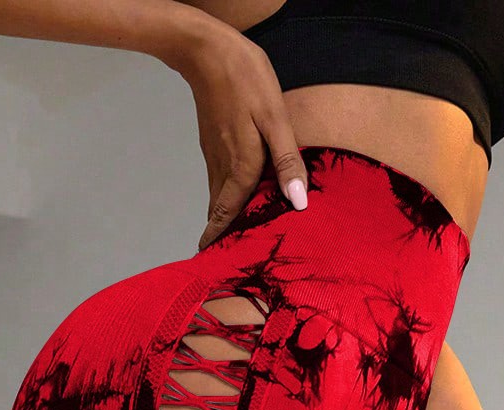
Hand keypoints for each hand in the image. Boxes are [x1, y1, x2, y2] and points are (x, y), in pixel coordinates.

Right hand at [168, 20, 309, 249]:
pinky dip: (223, 198)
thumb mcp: (274, 117)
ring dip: (223, 219)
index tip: (215, 266)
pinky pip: (218, 180)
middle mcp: (223, 166)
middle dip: (223, 238)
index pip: (230, 215)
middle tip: (227, 262)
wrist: (204, 49)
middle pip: (221, 212)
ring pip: (217, 197)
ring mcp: (214, 155)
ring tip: (232, 240)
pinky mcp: (212, 143)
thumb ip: (286, 161)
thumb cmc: (244, 78)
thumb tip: (298, 202)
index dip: (223, 242)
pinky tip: (234, 200)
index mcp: (241, 166)